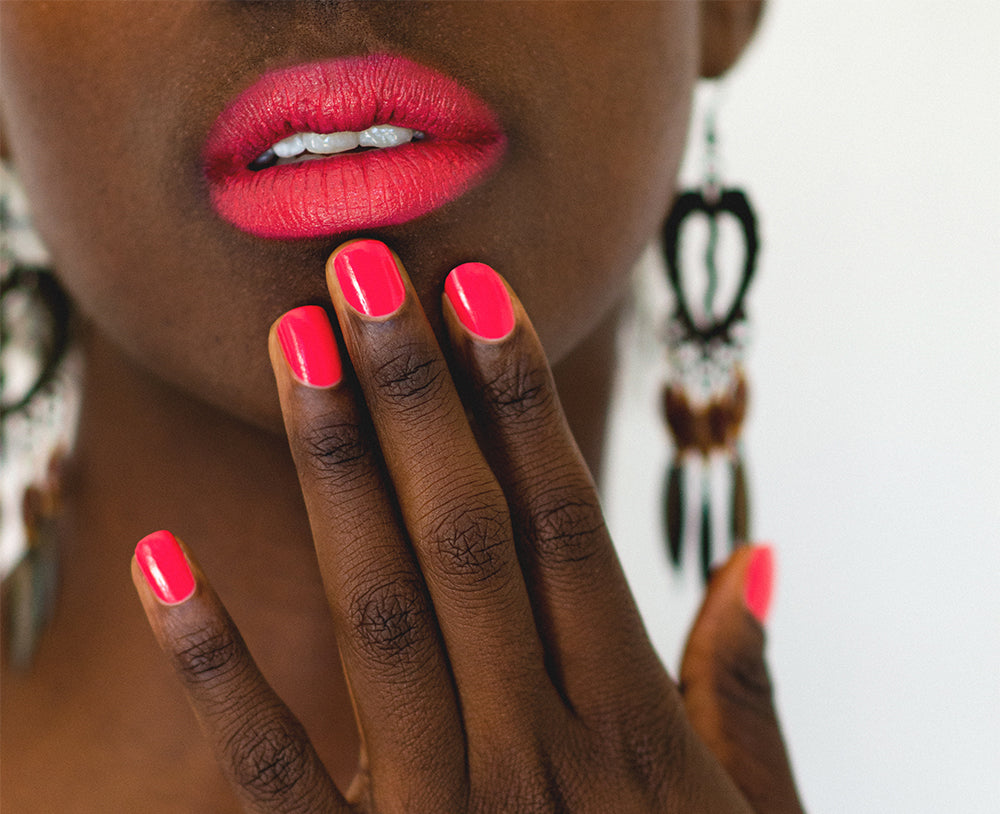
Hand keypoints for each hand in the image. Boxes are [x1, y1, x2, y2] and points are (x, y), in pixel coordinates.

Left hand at [132, 239, 803, 812]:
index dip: (519, 403)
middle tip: (364, 274)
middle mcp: (534, 751)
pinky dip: (215, 665)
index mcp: (630, 726)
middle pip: (466, 538)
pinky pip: (272, 769)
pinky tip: (155, 555)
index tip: (476, 295)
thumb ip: (745, 689)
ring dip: (335, 472)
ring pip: (379, 612)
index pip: (565, 523)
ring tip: (296, 350)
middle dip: (417, 397)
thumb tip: (760, 559)